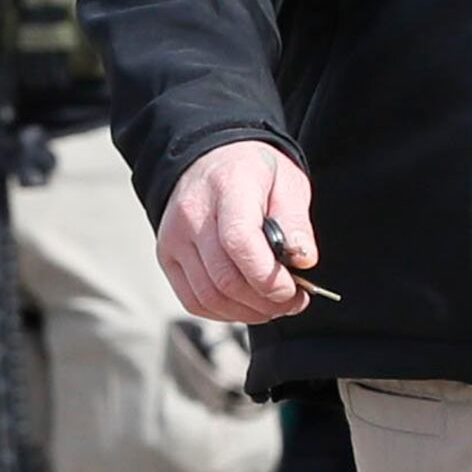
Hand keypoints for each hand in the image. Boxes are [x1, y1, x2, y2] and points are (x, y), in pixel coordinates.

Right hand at [159, 138, 321, 322]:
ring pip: (209, 296)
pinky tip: (247, 305)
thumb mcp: (287, 182)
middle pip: (225, 278)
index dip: (268, 278)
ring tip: (273, 305)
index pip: (239, 242)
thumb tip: (303, 261)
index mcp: (228, 187)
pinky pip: (193, 300)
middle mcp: (192, 215)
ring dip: (247, 312)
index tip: (293, 290)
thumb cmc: (254, 172)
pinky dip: (223, 312)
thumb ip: (296, 222)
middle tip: (293, 301)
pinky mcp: (167, 256)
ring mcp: (174, 238)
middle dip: (265, 301)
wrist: (211, 158)